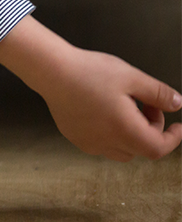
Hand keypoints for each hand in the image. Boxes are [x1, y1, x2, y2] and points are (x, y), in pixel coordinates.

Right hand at [35, 49, 181, 160]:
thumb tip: (177, 104)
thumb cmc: (89, 72)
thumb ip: (159, 93)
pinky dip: (112, 134)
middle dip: (151, 129)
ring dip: (132, 134)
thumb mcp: (132, 77)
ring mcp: (88, 142)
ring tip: (124, 108)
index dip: (173, 139)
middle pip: (141, 148)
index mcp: (125, 130)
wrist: (51, 71)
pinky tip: (104, 111)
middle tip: (145, 102)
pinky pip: (102, 145)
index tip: (178, 126)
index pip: (158, 148)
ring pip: (122, 150)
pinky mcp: (75, 137)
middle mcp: (106, 142)